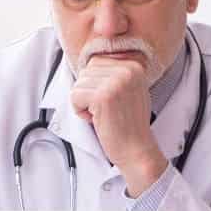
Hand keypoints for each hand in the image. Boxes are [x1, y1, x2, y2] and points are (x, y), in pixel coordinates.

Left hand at [70, 55, 167, 195]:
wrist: (136, 149)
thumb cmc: (129, 123)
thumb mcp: (130, 89)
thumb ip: (115, 72)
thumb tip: (91, 61)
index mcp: (134, 65)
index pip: (96, 61)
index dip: (97, 83)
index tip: (112, 99)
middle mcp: (127, 70)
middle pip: (86, 70)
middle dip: (89, 91)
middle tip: (108, 108)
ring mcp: (116, 82)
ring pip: (78, 83)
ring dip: (85, 102)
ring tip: (104, 113)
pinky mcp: (103, 96)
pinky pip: (74, 96)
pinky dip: (81, 111)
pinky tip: (98, 118)